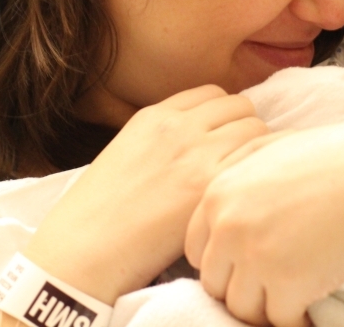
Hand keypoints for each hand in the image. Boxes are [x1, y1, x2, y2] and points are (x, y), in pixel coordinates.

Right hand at [24, 85, 268, 303]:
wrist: (83, 249)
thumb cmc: (99, 212)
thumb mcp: (127, 151)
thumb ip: (164, 137)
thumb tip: (202, 138)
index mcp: (155, 116)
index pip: (213, 93)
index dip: (225, 115)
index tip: (225, 138)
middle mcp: (178, 126)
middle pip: (240, 106)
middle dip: (245, 129)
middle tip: (241, 160)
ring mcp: (195, 153)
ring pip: (255, 129)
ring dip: (256, 151)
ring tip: (246, 179)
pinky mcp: (208, 186)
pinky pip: (256, 160)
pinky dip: (259, 173)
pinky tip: (249, 195)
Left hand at [185, 116, 343, 326]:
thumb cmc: (340, 155)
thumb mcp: (276, 146)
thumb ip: (240, 169)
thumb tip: (225, 207)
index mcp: (218, 192)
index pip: (195, 248)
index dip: (223, 260)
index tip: (251, 264)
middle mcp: (228, 225)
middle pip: (214, 283)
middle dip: (242, 288)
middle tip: (274, 287)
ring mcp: (255, 256)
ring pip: (242, 309)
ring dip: (267, 309)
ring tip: (292, 300)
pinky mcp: (288, 284)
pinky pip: (279, 321)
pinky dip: (296, 321)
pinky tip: (312, 311)